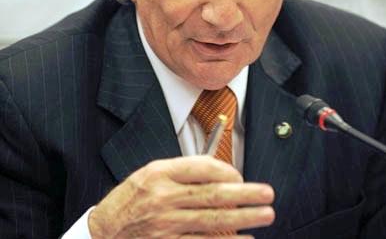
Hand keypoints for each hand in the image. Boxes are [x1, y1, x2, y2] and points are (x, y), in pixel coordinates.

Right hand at [88, 155, 274, 237]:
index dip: (227, 171)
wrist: (103, 232)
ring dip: (243, 217)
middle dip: (245, 194)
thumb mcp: (150, 174)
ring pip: (212, 219)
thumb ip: (181, 171)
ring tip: (265, 214)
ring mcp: (166, 225)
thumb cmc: (130, 200)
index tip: (240, 176)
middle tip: (267, 193)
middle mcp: (163, 197)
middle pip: (212, 194)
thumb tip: (219, 171)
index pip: (201, 167)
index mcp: (160, 174)